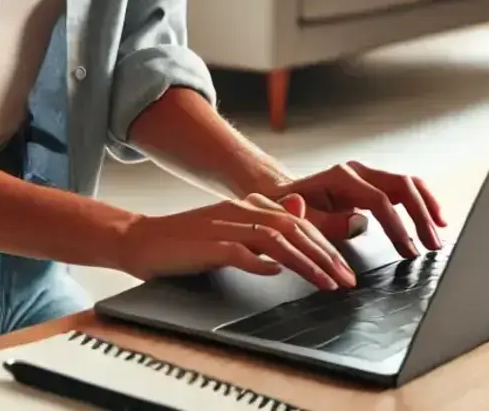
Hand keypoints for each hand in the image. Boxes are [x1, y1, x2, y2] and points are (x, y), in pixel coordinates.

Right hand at [115, 193, 357, 290]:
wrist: (143, 240)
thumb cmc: (188, 241)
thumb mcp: (233, 230)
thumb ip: (265, 225)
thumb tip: (300, 215)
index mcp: (249, 205)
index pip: (299, 223)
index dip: (326, 246)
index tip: (344, 270)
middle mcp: (241, 210)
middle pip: (294, 229)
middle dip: (325, 256)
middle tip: (346, 280)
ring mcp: (224, 225)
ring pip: (275, 240)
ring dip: (304, 262)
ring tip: (325, 282)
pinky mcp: (206, 244)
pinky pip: (238, 252)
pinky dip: (259, 262)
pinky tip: (275, 273)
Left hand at [262, 162, 446, 257]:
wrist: (283, 196)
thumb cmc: (290, 210)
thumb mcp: (299, 219)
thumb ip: (327, 221)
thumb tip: (359, 223)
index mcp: (341, 177)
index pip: (379, 200)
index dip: (397, 226)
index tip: (408, 250)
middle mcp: (358, 170)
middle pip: (400, 185)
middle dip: (420, 215)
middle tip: (431, 244)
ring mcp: (367, 174)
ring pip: (407, 182)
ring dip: (427, 206)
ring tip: (439, 231)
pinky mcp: (373, 183)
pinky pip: (404, 187)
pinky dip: (422, 200)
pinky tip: (434, 218)